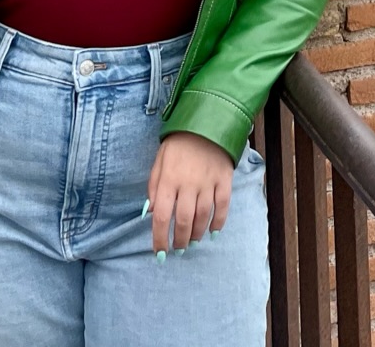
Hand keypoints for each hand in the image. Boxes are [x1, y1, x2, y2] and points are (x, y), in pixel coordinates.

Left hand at [147, 131, 236, 254]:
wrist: (206, 122)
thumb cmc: (178, 144)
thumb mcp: (159, 161)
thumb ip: (153, 186)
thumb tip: (150, 212)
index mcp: (168, 179)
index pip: (161, 216)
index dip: (159, 238)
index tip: (158, 252)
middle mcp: (188, 184)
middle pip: (182, 220)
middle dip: (179, 240)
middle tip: (177, 249)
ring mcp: (208, 182)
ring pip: (202, 216)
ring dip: (196, 233)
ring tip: (192, 241)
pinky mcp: (224, 179)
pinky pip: (222, 205)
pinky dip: (219, 222)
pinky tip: (213, 232)